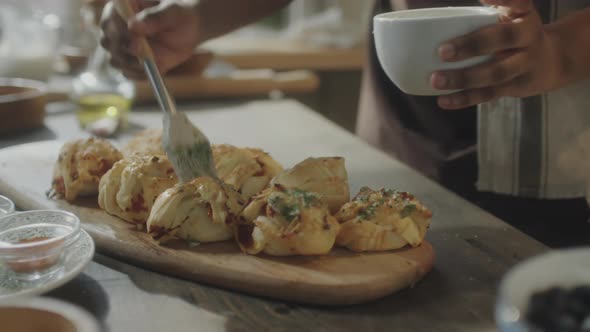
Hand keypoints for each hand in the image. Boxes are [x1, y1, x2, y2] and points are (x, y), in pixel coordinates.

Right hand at [100, 0, 200, 78]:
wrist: (189, 30)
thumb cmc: (179, 15)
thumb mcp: (171, 12)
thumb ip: (154, 18)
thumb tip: (133, 27)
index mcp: (120, 9)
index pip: (108, 22)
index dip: (119, 33)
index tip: (137, 39)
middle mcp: (116, 29)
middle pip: (107, 43)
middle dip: (124, 52)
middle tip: (145, 54)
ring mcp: (122, 47)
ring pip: (115, 61)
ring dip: (132, 65)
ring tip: (153, 61)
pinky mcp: (131, 63)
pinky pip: (128, 73)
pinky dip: (140, 75)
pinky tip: (155, 69)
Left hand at [430, 0, 562, 109]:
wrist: (552, 61)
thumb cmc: (516, 33)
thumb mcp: (511, 15)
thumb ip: (492, 6)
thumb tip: (446, 13)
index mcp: (523, 15)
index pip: (517, 2)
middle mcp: (529, 37)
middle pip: (503, 39)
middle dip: (472, 46)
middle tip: (442, 52)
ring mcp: (525, 65)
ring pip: (494, 74)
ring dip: (463, 79)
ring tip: (436, 80)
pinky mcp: (516, 87)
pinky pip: (488, 94)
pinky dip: (464, 99)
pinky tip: (443, 100)